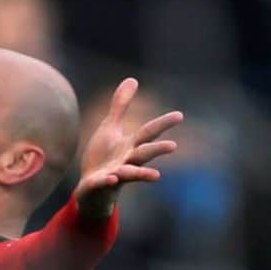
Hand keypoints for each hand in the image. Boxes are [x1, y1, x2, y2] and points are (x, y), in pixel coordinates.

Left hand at [75, 78, 182, 219]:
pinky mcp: (97, 186)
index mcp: (130, 147)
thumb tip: (132, 79)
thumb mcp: (109, 129)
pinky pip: (103, 184)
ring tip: (156, 176)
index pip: (149, 133)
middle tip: (173, 146)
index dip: (162, 124)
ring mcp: (114, 176)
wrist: (90, 190)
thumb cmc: (102, 158)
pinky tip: (111, 178)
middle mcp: (126, 162)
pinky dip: (107, 182)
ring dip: (141, 174)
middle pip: (144, 154)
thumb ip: (120, 107)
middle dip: (157, 150)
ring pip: (130, 174)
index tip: (180, 115)